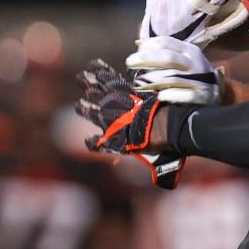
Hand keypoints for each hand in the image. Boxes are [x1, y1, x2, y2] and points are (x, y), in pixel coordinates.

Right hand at [75, 59, 183, 188]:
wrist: (166, 128)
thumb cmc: (164, 145)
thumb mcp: (162, 162)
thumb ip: (163, 174)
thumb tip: (168, 185)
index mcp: (118, 141)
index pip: (100, 143)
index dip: (94, 141)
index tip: (88, 138)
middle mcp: (114, 123)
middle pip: (96, 112)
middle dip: (87, 107)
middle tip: (79, 102)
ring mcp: (119, 107)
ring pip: (100, 94)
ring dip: (90, 84)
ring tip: (82, 76)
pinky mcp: (128, 93)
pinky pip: (111, 80)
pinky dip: (102, 71)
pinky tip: (95, 64)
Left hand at [127, 36, 224, 104]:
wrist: (219, 90)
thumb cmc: (193, 73)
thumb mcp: (184, 58)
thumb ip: (165, 53)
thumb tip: (139, 46)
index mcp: (189, 50)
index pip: (166, 43)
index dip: (148, 46)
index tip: (136, 52)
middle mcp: (194, 62)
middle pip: (167, 58)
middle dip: (146, 59)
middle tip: (129, 62)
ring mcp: (199, 79)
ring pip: (172, 77)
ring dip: (152, 80)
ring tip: (138, 83)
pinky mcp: (202, 95)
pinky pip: (184, 95)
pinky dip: (171, 95)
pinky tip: (160, 96)